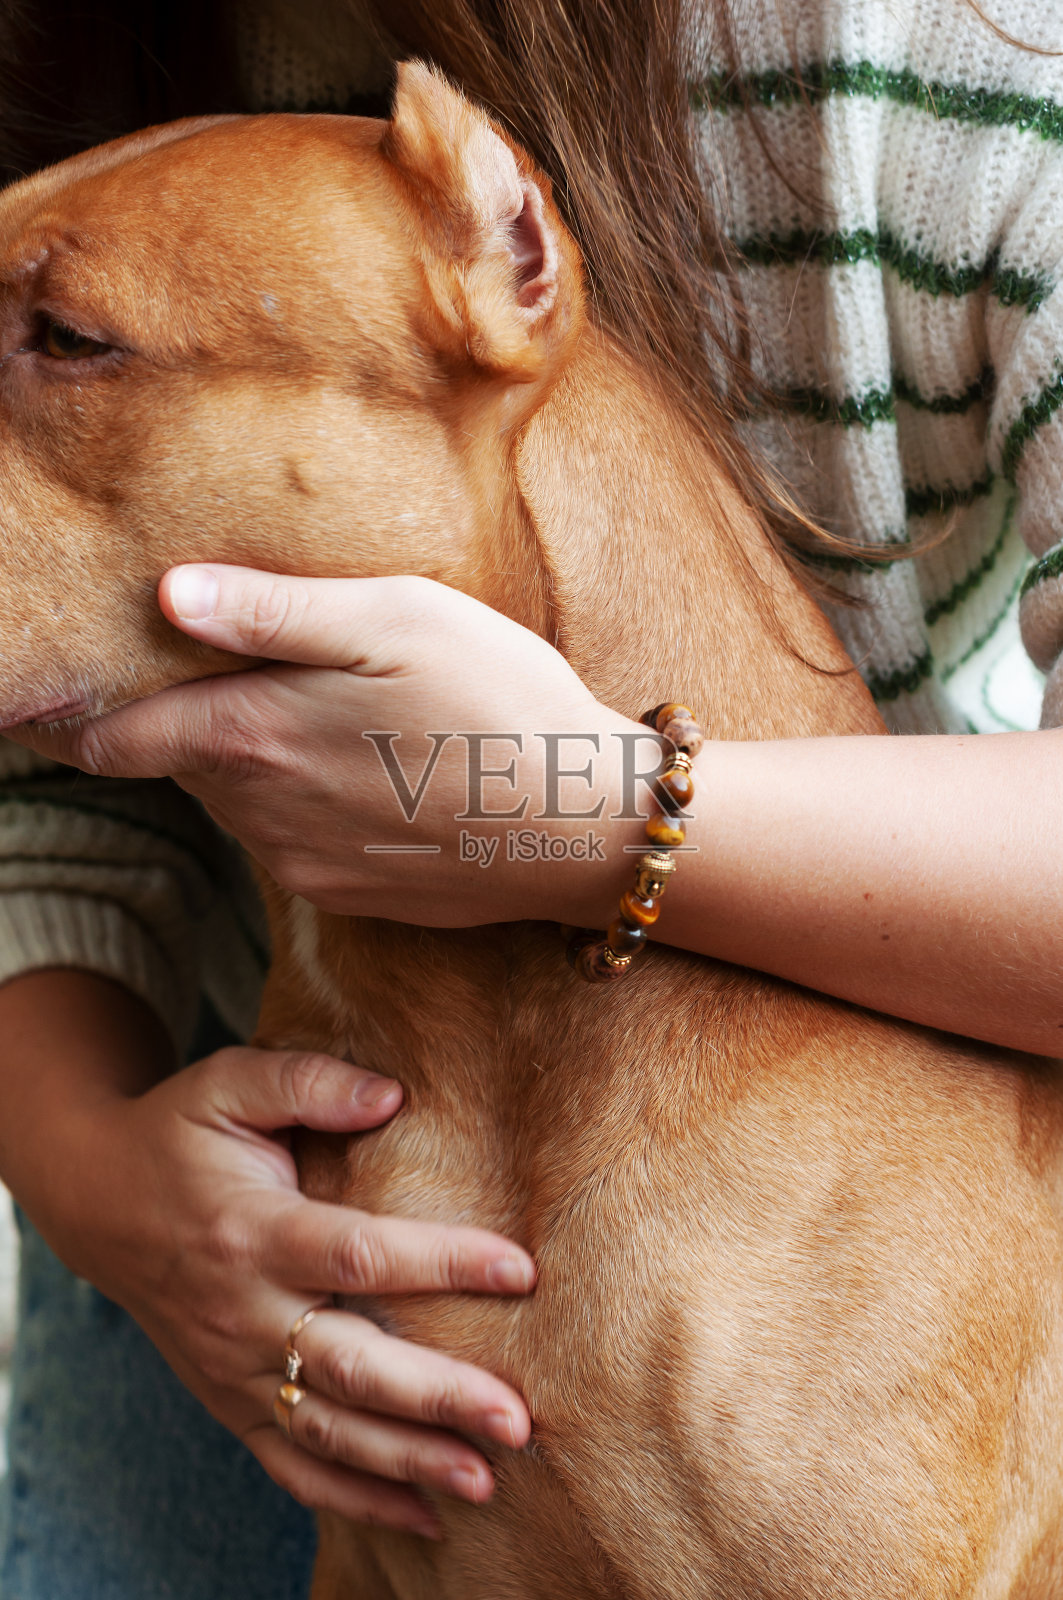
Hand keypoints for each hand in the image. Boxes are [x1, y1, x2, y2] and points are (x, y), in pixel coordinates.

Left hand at [13, 565, 638, 927]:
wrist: (586, 827)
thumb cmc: (499, 702)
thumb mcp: (395, 620)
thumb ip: (272, 611)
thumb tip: (167, 594)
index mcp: (253, 737)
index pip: (114, 738)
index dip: (75, 715)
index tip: (54, 695)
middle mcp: (260, 815)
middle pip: (181, 763)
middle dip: (186, 720)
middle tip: (233, 670)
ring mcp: (304, 866)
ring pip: (236, 803)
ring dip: (252, 761)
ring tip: (321, 714)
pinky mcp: (349, 897)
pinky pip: (291, 842)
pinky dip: (302, 803)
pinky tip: (370, 770)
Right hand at [15, 990, 534, 1536]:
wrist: (97, 1200)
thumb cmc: (179, 1133)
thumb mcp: (230, 1083)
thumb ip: (310, 1082)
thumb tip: (393, 1093)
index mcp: (253, 1230)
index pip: (360, 1254)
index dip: (443, 1262)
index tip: (520, 1270)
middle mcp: (244, 1312)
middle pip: (352, 1365)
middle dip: (437, 1397)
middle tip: (517, 1418)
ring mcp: (235, 1370)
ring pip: (329, 1431)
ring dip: (408, 1461)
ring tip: (487, 1479)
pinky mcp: (231, 1403)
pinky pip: (293, 1466)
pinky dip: (357, 1499)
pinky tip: (425, 1517)